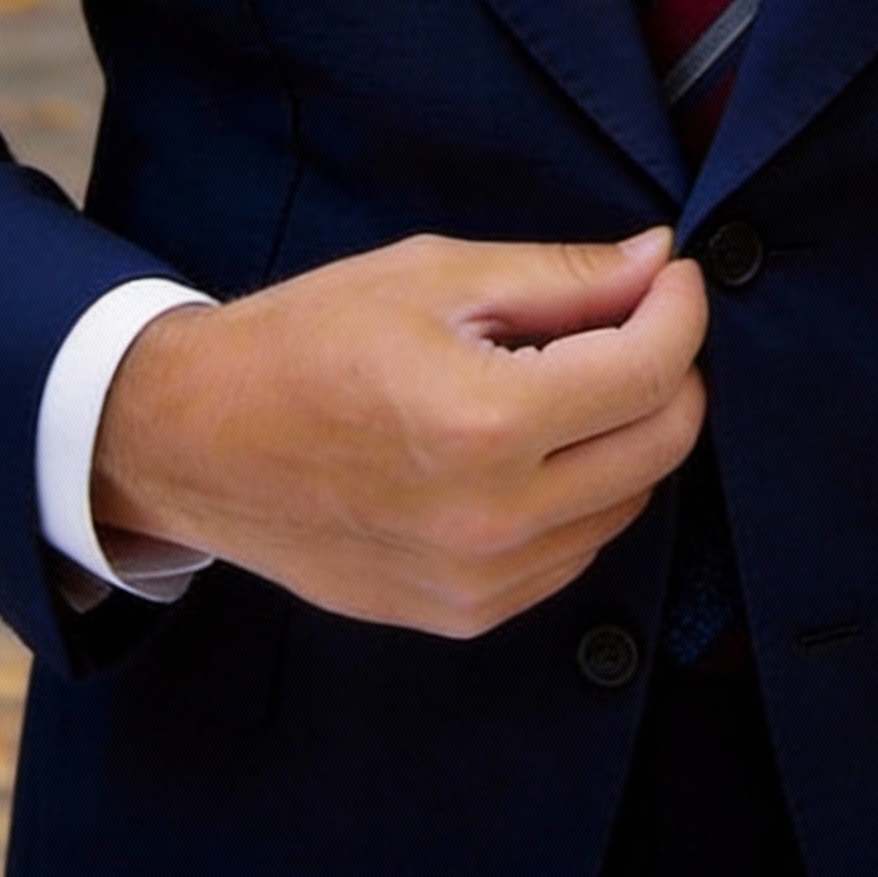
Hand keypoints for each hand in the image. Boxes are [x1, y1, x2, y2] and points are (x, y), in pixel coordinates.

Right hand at [91, 228, 707, 638]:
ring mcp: (480, 582)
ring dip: (628, 432)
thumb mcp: (434, 274)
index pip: (650, 370)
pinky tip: (536, 442)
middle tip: (638, 316)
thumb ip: (562, 275)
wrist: (197, 442)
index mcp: (485, 423)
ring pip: (629, 503)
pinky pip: (575, 552)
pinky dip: (585, 491)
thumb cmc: (307, 340)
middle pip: (662, 444)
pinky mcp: (464, 616)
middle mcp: (494, 519)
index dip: (681, 309)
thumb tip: (657, 260)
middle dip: (672, 368)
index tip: (673, 274)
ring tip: (572, 375)